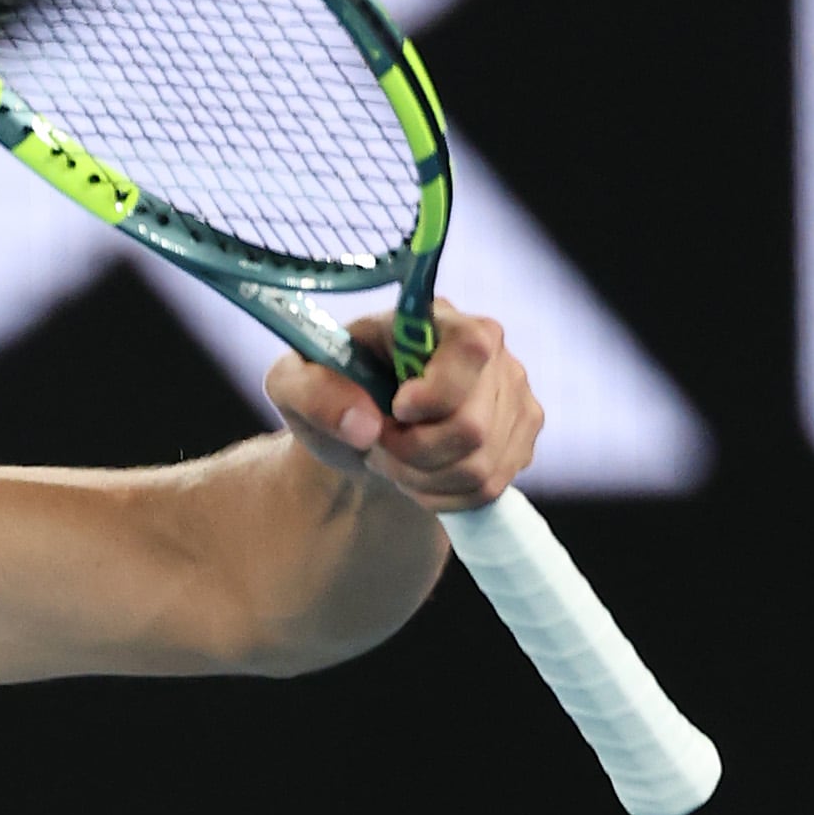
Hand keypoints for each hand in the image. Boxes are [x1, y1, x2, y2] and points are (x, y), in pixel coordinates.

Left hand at [264, 299, 543, 510]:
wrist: (359, 431)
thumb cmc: (328, 394)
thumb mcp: (292, 386)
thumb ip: (313, 393)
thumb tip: (364, 424)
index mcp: (435, 319)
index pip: (471, 349)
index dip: (436, 393)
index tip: (395, 410)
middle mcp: (490, 350)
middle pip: (472, 426)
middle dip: (410, 451)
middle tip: (376, 443)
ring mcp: (514, 393)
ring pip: (480, 465)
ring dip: (421, 477)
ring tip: (391, 458)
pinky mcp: (521, 434)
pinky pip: (490, 486)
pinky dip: (442, 495)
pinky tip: (418, 475)